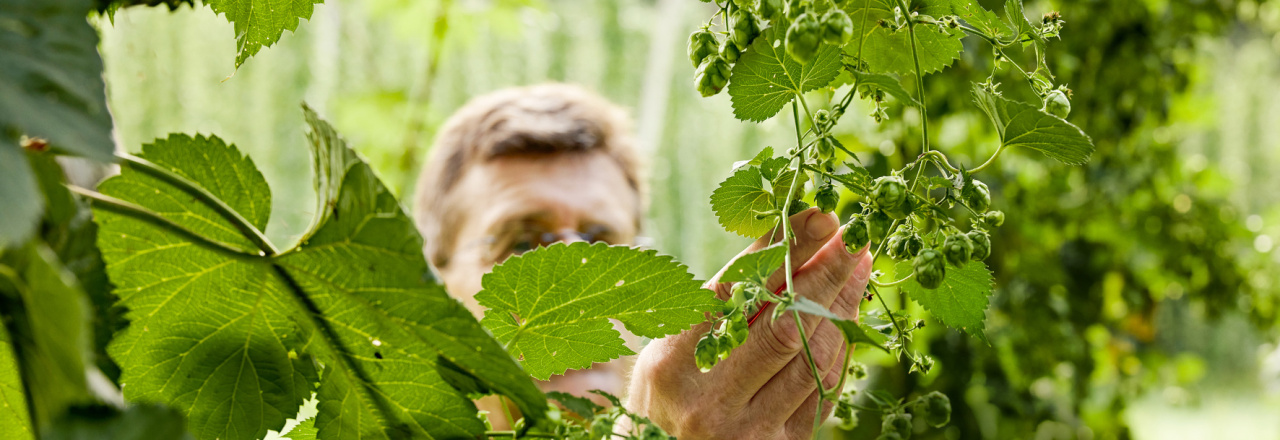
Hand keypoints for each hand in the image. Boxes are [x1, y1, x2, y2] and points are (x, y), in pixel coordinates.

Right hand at [626, 208, 871, 438]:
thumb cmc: (671, 384)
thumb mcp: (675, 339)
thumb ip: (723, 299)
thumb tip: (788, 233)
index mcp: (671, 363)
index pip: (735, 293)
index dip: (782, 250)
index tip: (818, 215)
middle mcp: (707, 400)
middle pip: (782, 325)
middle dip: (824, 273)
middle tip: (851, 235)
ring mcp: (745, 429)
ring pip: (811, 358)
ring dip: (842, 305)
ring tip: (857, 266)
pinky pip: (822, 389)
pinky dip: (840, 345)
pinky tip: (849, 311)